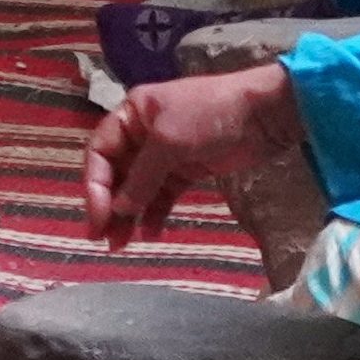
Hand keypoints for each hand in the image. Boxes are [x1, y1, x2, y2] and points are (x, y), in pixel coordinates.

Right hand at [82, 64, 302, 250]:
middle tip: (102, 239)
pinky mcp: (188, 169)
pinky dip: (155, 213)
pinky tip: (152, 234)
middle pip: (115, 173)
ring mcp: (165, 153)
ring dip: (129, 215)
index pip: (99, 153)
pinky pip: (163, 195)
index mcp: (131, 115)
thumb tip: (118, 210)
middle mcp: (142, 134)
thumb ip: (141, 177)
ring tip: (122, 245)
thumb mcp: (169, 141)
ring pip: (137, 188)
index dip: (94, 186)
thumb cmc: (209, 115)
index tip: (98, 216)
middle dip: (108, 206)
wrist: (265, 113)